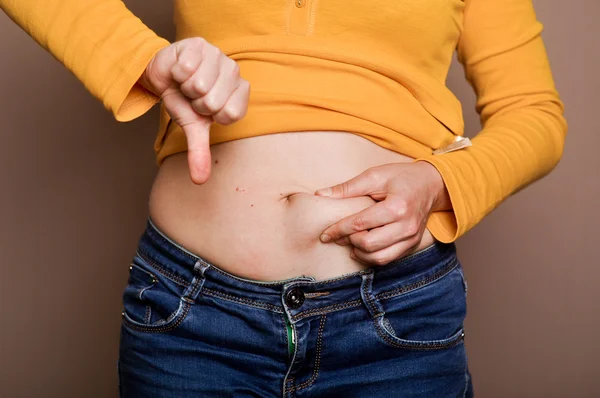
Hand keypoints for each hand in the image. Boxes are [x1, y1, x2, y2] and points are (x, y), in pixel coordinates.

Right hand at [138, 37, 249, 183]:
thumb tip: (199, 181)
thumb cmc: (184, 99)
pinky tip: (180, 69)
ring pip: (199, 84)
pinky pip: (186, 68)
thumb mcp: (193, 126)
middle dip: (195, 102)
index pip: (229, 114)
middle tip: (192, 95)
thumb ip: (199, 152)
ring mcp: (219, 55)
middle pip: (212, 101)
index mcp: (239, 93)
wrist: (164, 74)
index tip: (203, 109)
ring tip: (186, 82)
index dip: (209, 116)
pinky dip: (176, 73)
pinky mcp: (200, 44)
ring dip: (184, 86)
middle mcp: (234, 72)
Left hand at [314, 161, 450, 265]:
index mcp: (397, 206)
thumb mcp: (374, 175)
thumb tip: (320, 195)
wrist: (431, 184)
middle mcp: (407, 226)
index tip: (325, 234)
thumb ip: (347, 187)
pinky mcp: (412, 245)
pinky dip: (371, 257)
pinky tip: (362, 247)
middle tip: (339, 235)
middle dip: (349, 241)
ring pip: (379, 258)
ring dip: (359, 253)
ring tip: (350, 242)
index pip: (361, 223)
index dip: (339, 230)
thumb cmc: (401, 177)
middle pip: (370, 244)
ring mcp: (412, 238)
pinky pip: (388, 259)